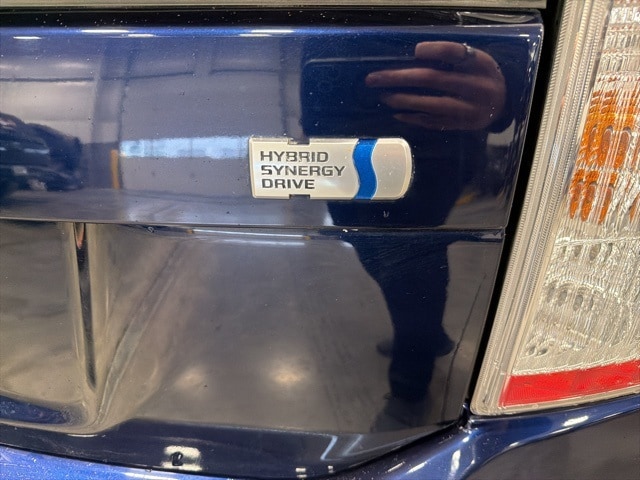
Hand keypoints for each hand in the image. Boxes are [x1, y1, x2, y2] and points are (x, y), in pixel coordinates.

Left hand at [365, 41, 506, 130]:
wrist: (505, 104)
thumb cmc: (481, 75)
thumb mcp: (475, 59)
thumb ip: (451, 56)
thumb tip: (414, 57)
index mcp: (479, 63)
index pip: (455, 52)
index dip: (435, 50)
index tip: (416, 51)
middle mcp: (475, 86)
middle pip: (432, 78)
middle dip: (399, 77)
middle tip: (375, 78)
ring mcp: (468, 108)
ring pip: (431, 104)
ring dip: (403, 100)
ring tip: (384, 96)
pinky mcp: (461, 125)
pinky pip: (434, 122)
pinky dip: (414, 117)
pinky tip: (397, 114)